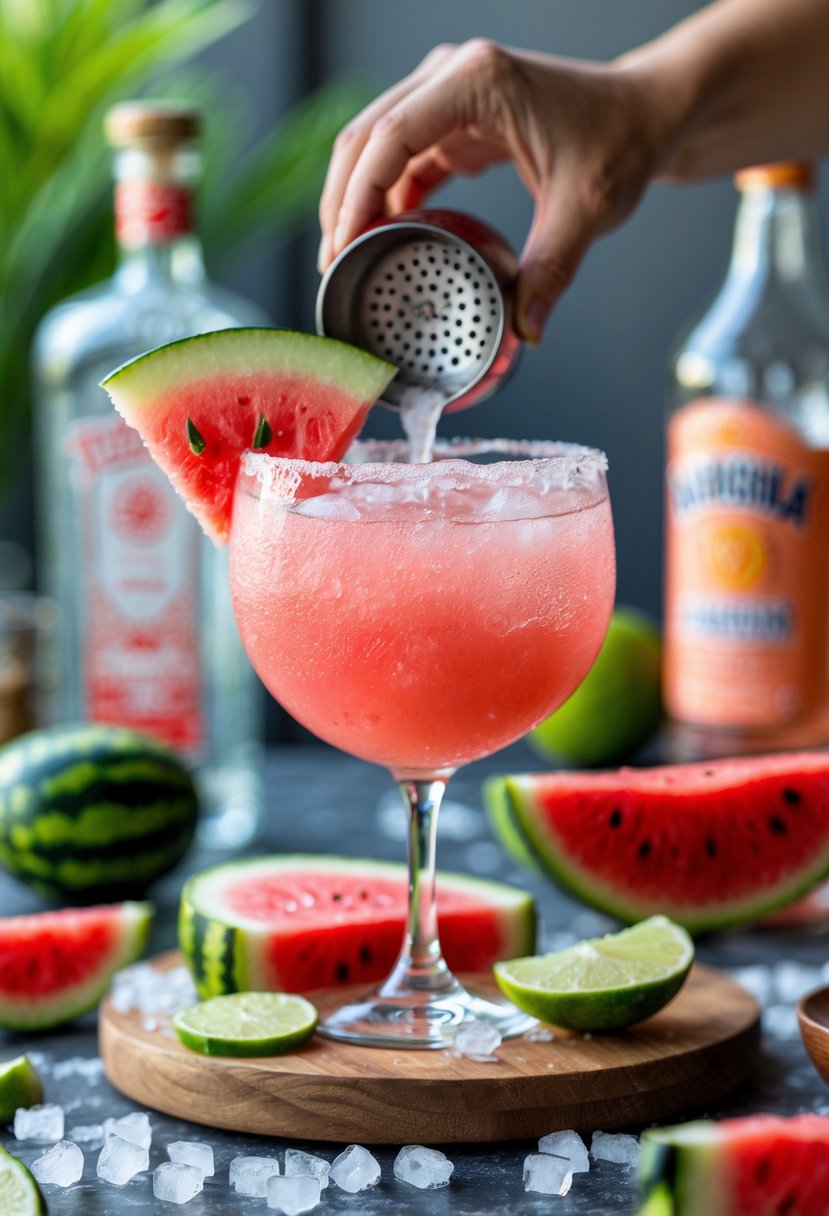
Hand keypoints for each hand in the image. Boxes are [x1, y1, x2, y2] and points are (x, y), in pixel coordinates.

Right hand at [318, 40, 678, 341]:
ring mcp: (450, 97)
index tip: (343, 246)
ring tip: (347, 259)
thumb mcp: (588, 206)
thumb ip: (553, 268)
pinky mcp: (453, 122)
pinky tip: (380, 240)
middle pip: (367, 137)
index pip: (391, 137)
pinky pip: (401, 160)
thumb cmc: (621, 137)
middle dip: (342, 202)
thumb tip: (527, 328)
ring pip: (376, 148)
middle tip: (335, 265)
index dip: (357, 195)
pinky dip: (384, 199)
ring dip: (356, 201)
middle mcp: (454, 78)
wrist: (644, 113)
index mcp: (479, 82)